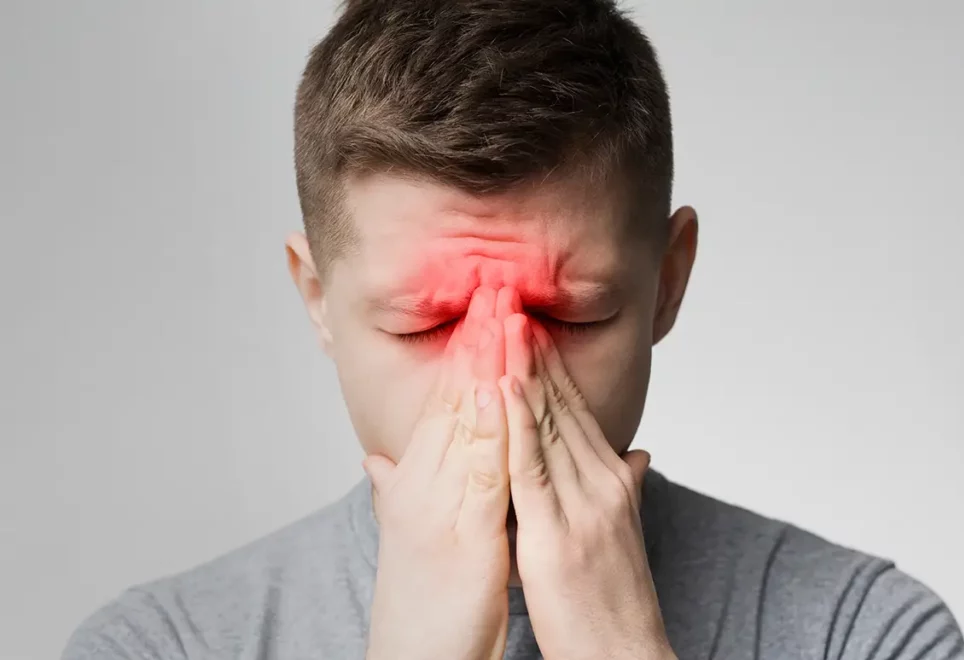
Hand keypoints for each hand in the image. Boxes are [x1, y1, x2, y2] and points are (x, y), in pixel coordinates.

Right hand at [362, 287, 511, 659]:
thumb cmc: (422, 597)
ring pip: (465, 422)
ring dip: (486, 366)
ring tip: (502, 314)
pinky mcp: (462, 534)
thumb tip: (380, 460)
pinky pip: (480, 472)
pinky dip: (492, 428)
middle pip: (453, 398)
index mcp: (417, 480)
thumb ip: (398, 489)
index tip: (484, 307)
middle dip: (476, 341)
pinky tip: (505, 390)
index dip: (465, 353)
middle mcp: (421, 484)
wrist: (413, 656)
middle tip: (495, 284)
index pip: (443, 402)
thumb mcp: (412, 532)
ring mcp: (439, 506)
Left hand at [498, 314, 675, 659]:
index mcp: (611, 480)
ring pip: (549, 423)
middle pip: (564, 404)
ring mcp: (584, 504)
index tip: (530, 325)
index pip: (576, 409)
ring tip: (506, 321)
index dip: (552, 365)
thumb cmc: (616, 599)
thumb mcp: (623, 533)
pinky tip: (504, 386)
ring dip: (526, 368)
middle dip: (536, 351)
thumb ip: (626, 487)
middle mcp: (603, 481)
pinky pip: (534, 466)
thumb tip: (638, 455)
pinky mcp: (560, 531)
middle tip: (512, 301)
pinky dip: (519, 422)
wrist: (628, 654)